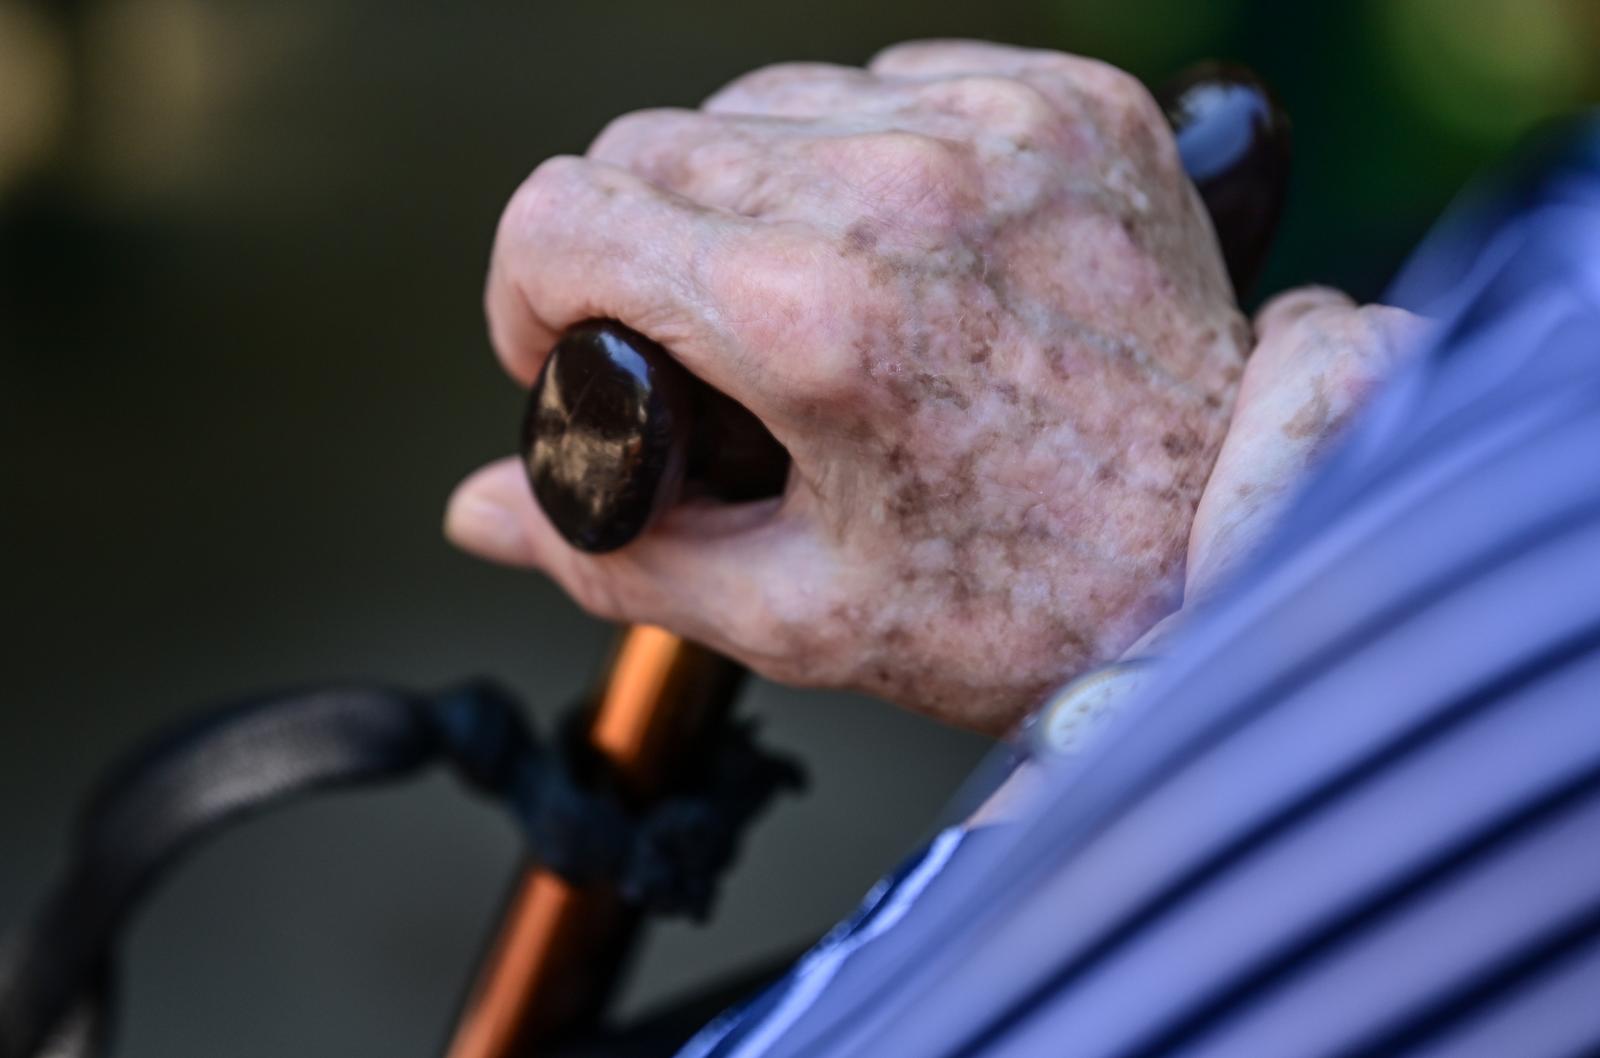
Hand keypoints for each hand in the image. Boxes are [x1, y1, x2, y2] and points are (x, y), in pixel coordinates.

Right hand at [448, 41, 1251, 733]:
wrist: (1233, 550)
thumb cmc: (1031, 604)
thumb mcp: (801, 614)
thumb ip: (616, 557)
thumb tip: (480, 509)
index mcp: (815, 321)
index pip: (561, 214)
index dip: (525, 294)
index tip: (565, 350)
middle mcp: (900, 191)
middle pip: (647, 146)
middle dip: (629, 251)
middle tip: (691, 350)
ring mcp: (996, 129)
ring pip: (760, 102)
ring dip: (740, 195)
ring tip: (804, 304)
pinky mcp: (1069, 104)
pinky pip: (888, 79)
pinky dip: (859, 156)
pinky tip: (898, 250)